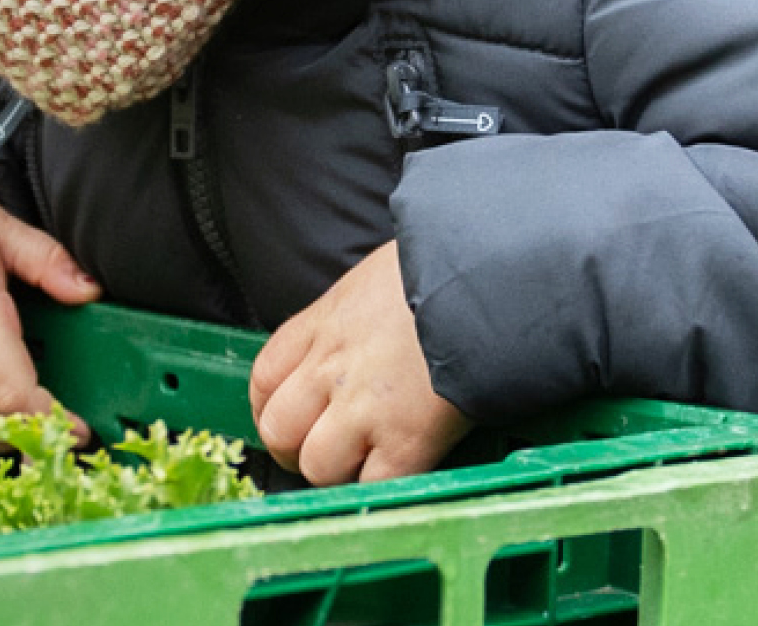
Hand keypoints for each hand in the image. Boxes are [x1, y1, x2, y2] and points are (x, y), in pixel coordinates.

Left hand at [246, 243, 471, 484]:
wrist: (493, 278)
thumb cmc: (447, 269)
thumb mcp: (379, 279)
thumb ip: (356, 316)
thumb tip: (365, 336)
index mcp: (325, 324)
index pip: (264, 378)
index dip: (270, 408)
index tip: (292, 418)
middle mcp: (332, 368)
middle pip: (279, 431)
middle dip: (296, 450)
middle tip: (325, 452)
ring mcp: (366, 408)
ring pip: (318, 467)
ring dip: (340, 473)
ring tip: (369, 463)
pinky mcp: (408, 441)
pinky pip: (374, 486)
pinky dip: (384, 487)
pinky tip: (404, 469)